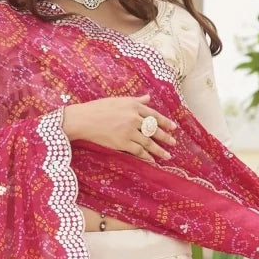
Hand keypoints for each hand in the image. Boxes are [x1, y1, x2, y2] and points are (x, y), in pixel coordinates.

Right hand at [62, 94, 176, 162]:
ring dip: (160, 150)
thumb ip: (136, 100)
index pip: (154, 115)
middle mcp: (134, 118)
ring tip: (168, 156)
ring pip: (149, 142)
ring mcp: (129, 131)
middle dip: (166, 137)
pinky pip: (139, 151)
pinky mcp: (123, 143)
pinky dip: (147, 156)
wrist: (84, 119)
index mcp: (134, 106)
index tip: (173, 127)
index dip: (165, 122)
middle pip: (154, 129)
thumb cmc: (98, 108)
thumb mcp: (119, 100)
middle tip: (174, 143)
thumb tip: (148, 98)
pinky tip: (152, 160)